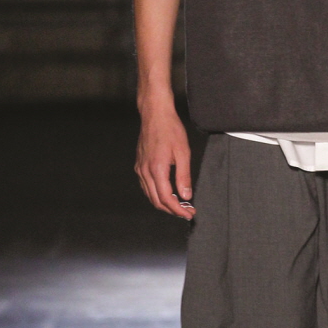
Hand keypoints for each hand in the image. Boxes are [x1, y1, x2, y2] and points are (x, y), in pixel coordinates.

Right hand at [135, 104, 194, 219]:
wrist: (155, 114)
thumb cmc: (170, 129)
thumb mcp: (183, 153)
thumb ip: (184, 176)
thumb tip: (186, 195)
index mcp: (156, 169)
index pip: (166, 198)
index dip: (178, 210)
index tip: (188, 213)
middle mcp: (145, 171)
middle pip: (156, 200)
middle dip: (172, 210)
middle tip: (186, 212)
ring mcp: (140, 168)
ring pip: (150, 195)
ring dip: (164, 203)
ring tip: (179, 205)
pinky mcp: (139, 165)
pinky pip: (146, 186)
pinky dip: (156, 194)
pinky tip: (167, 194)